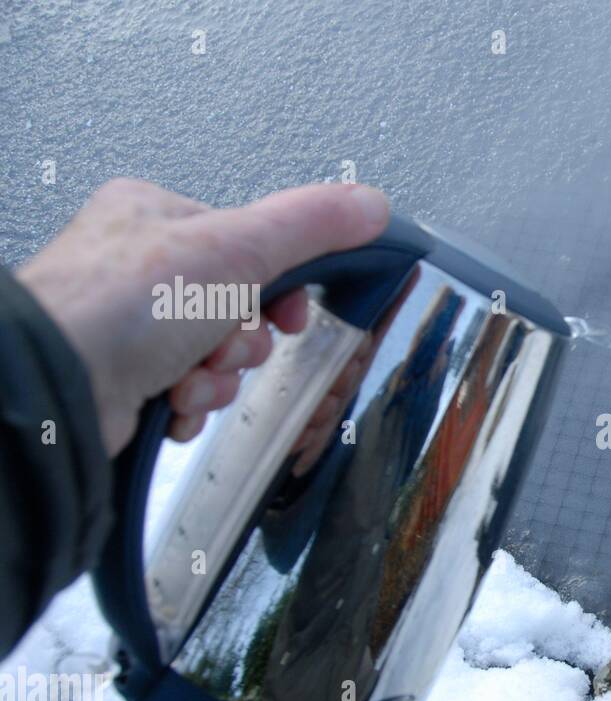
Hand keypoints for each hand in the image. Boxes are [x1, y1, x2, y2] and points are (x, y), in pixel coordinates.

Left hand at [16, 178, 389, 455]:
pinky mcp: (123, 381)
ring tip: (189, 378)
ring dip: (217, 379)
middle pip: (239, 310)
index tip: (290, 313)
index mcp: (157, 216)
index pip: (249, 247)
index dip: (280, 289)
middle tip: (224, 346)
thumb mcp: (238, 248)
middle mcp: (137, 268)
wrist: (60, 385)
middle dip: (242, 343)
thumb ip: (311, 226)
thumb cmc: (121, 306)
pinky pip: (187, 395)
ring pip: (216, 358)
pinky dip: (189, 406)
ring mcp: (128, 328)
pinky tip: (169, 402)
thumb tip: (371, 205)